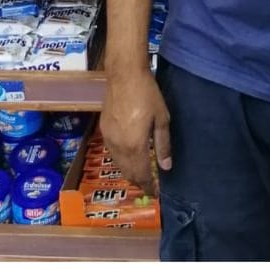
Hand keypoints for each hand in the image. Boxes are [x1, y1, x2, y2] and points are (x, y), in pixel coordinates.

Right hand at [100, 66, 171, 195]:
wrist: (124, 75)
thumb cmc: (147, 95)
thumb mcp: (162, 120)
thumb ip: (163, 145)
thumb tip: (165, 167)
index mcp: (135, 145)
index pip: (141, 174)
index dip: (149, 186)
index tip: (156, 193)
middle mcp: (119, 146)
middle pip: (128, 172)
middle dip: (139, 182)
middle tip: (149, 186)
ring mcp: (109, 138)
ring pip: (118, 164)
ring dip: (129, 172)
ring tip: (140, 174)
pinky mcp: (103, 129)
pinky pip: (112, 153)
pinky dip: (121, 161)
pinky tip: (129, 157)